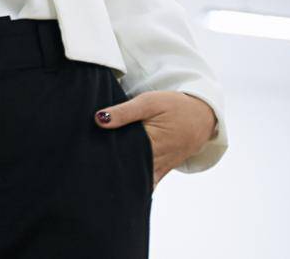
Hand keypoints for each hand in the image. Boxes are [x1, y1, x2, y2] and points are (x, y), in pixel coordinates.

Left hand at [94, 90, 216, 190]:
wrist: (203, 115)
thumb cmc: (174, 106)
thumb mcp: (149, 102)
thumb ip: (124, 112)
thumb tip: (98, 119)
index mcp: (150, 143)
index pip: (121, 155)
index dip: (103, 158)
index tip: (85, 160)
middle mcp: (155, 160)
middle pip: (127, 171)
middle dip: (108, 173)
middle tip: (86, 173)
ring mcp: (160, 168)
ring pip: (136, 180)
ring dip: (121, 180)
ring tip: (98, 181)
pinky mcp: (163, 170)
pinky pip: (147, 183)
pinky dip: (134, 185)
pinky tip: (118, 188)